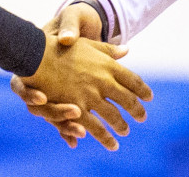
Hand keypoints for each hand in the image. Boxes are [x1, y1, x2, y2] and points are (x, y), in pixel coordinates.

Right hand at [14, 24, 150, 151]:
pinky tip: (111, 142)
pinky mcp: (75, 108)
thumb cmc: (63, 48)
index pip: (133, 80)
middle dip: (136, 110)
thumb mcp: (89, 44)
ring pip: (113, 116)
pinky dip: (104, 136)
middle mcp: (103, 81)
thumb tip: (127, 49)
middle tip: (142, 118)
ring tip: (125, 132)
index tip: (149, 98)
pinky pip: (94, 125)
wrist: (38, 54)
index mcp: (108, 66)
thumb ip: (109, 50)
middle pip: (127, 100)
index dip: (143, 90)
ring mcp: (90, 95)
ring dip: (121, 126)